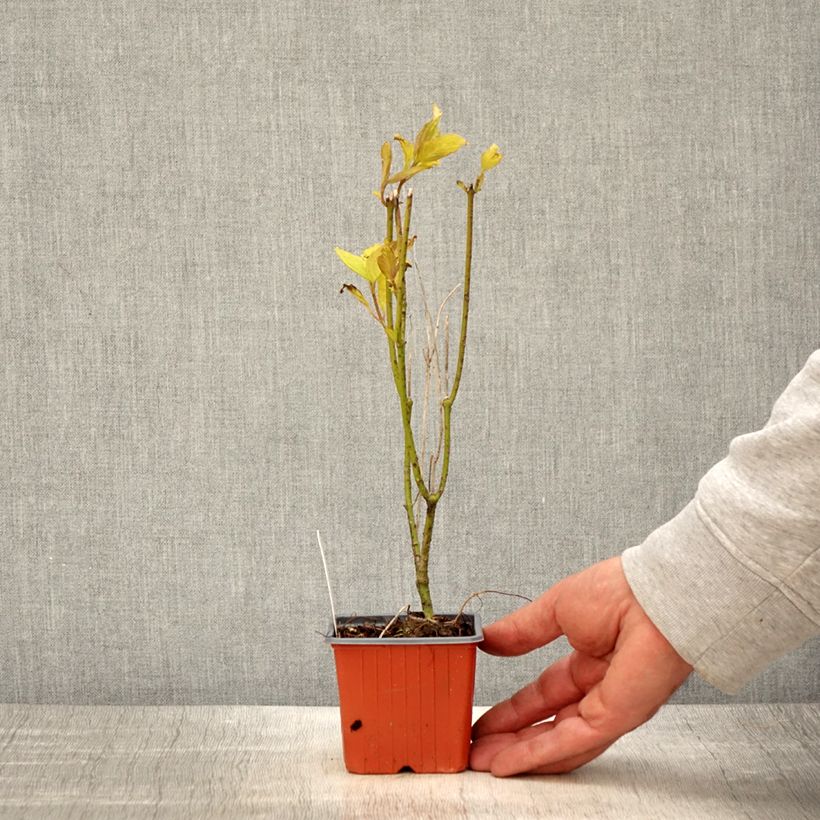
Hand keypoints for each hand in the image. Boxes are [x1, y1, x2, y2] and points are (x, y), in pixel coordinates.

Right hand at [470, 556, 692, 775]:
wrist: (652, 597)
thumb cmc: (620, 592)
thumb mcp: (555, 608)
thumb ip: (521, 630)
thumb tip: (488, 639)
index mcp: (589, 661)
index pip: (543, 695)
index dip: (512, 710)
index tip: (484, 720)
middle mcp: (600, 690)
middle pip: (547, 725)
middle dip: (510, 739)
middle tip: (476, 750)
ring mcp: (608, 708)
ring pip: (556, 742)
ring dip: (518, 754)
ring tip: (483, 762)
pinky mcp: (614, 719)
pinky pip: (570, 742)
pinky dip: (536, 754)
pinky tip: (508, 762)